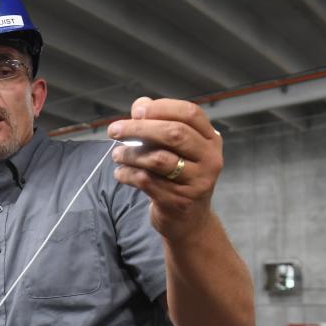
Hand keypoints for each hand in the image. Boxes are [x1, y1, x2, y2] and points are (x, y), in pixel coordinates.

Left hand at [107, 97, 222, 242]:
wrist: (189, 221)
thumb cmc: (178, 177)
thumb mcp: (177, 150)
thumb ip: (160, 125)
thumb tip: (140, 104)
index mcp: (211, 140)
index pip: (190, 113)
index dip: (162, 107)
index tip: (136, 111)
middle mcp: (209, 159)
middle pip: (173, 134)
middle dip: (139, 128)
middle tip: (114, 129)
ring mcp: (196, 182)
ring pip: (158, 159)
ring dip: (130, 154)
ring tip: (116, 155)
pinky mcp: (178, 201)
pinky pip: (146, 181)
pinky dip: (127, 174)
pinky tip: (120, 172)